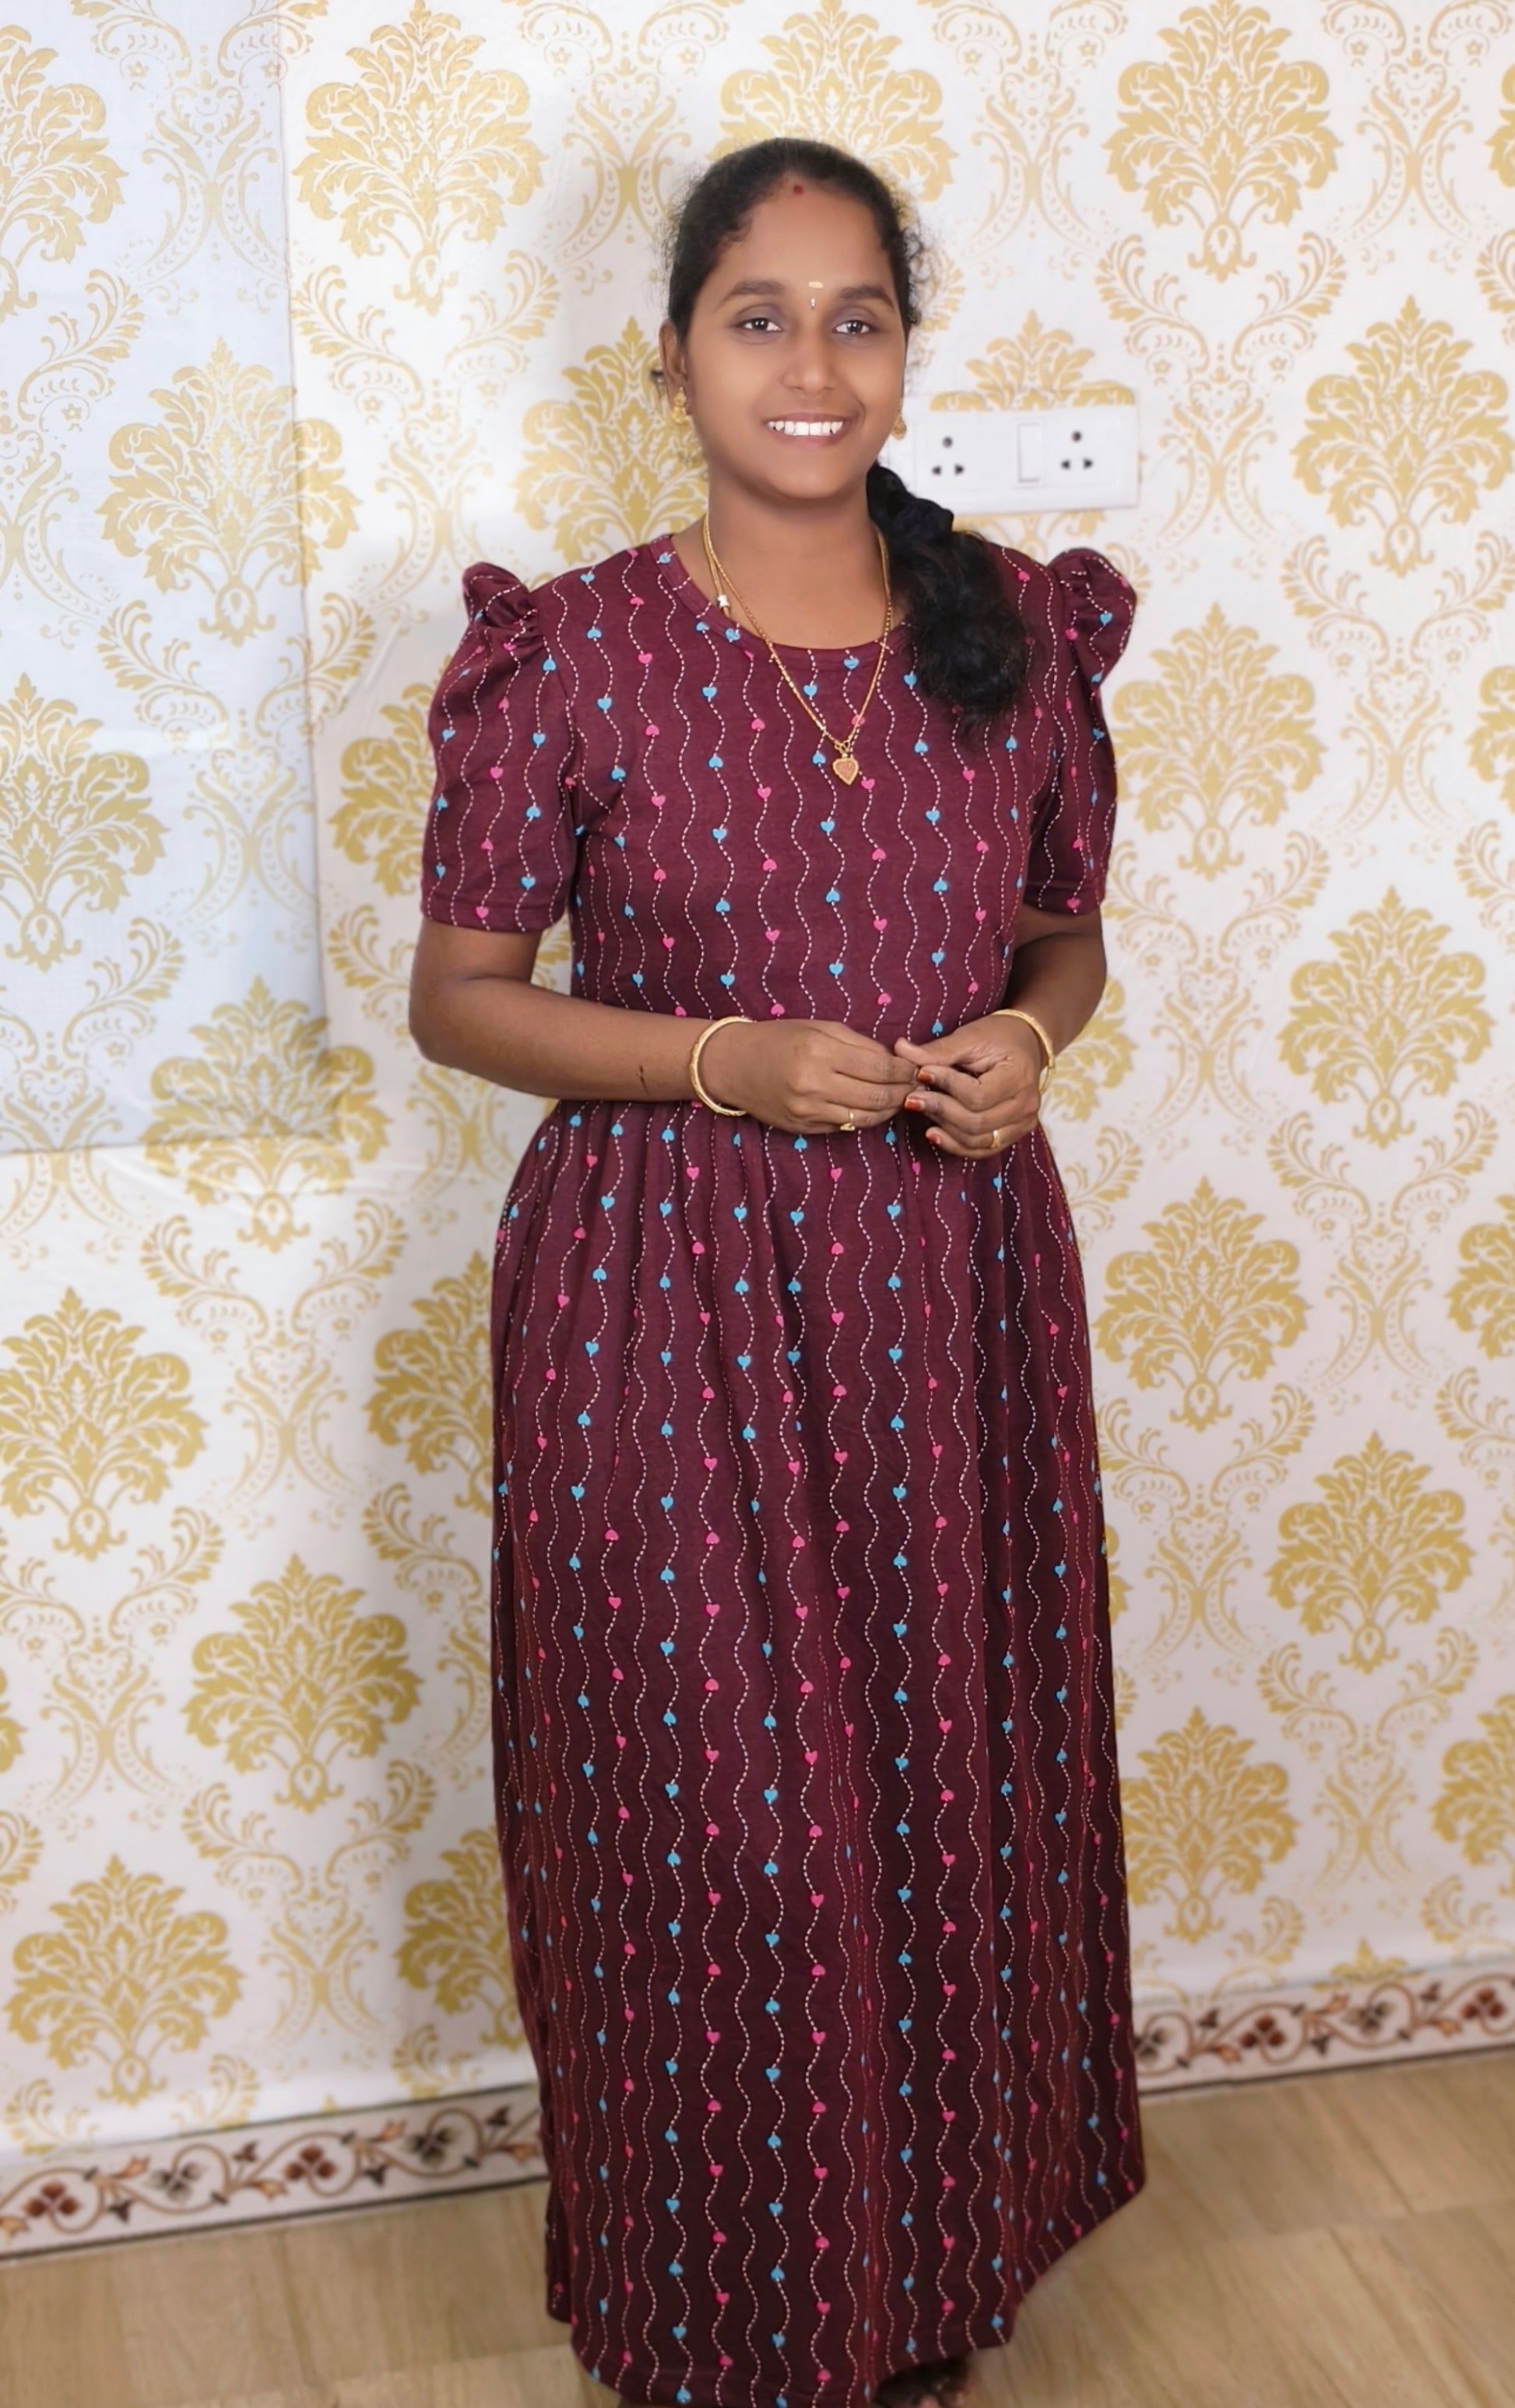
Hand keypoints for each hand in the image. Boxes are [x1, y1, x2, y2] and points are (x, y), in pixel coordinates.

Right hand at [698, 1017, 920, 1132]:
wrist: (732, 1065)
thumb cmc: (779, 1039)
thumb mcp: (820, 1029)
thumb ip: (860, 1045)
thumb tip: (897, 1061)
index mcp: (820, 1052)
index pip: (880, 1069)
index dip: (905, 1072)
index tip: (917, 1069)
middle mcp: (814, 1085)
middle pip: (878, 1097)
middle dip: (903, 1093)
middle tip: (916, 1087)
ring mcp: (807, 1111)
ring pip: (865, 1117)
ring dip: (889, 1110)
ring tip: (900, 1099)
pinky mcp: (803, 1128)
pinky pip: (845, 1125)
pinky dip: (865, 1118)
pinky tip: (873, 1108)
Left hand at [892, 1014, 1044, 1157]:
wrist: (1025, 1044)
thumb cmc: (998, 1037)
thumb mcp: (970, 1037)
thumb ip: (937, 1050)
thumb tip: (900, 1050)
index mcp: (1019, 1076)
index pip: (978, 1095)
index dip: (946, 1086)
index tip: (922, 1073)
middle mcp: (1026, 1105)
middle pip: (976, 1122)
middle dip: (940, 1109)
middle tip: (913, 1097)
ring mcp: (1022, 1124)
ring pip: (977, 1141)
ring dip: (944, 1127)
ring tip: (922, 1109)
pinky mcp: (1012, 1135)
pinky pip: (981, 1150)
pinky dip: (955, 1144)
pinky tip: (933, 1133)